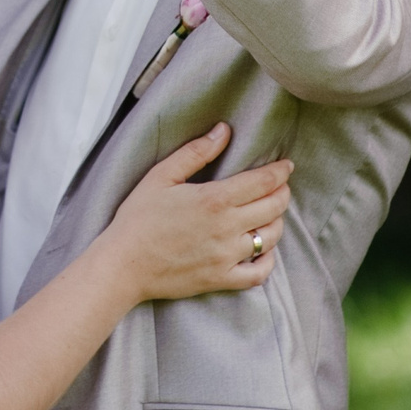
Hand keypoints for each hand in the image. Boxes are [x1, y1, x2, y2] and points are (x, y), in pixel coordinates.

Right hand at [98, 126, 291, 302]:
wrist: (123, 263)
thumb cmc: (138, 217)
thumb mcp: (161, 176)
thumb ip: (196, 152)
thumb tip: (224, 130)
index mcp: (214, 199)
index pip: (263, 182)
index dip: (280, 172)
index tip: (286, 166)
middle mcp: (226, 228)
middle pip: (273, 207)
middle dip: (282, 193)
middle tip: (281, 186)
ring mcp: (226, 256)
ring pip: (270, 238)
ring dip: (276, 222)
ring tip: (271, 213)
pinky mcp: (221, 279)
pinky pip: (259, 273)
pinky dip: (268, 260)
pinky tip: (263, 249)